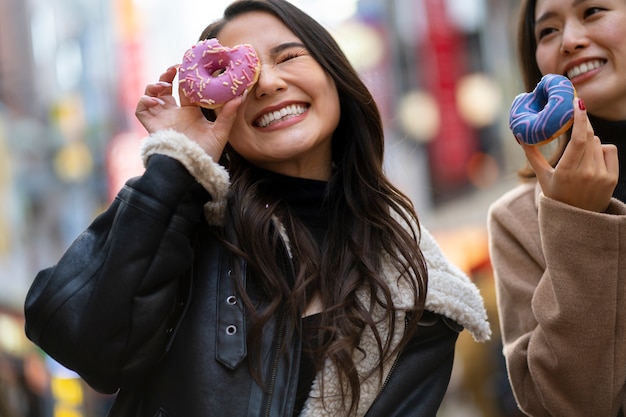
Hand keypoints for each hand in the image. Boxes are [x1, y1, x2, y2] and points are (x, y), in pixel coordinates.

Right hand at [135, 65, 243, 160]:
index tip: (190, 65)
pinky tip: (156, 101)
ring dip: (154, 85)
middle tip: (175, 67)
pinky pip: (141, 110)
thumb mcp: (220, 132)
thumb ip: (229, 114)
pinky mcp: (152, 126)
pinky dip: (144, 101)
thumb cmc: (207, 154)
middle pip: (166, 88)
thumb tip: (241, 95)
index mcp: (190, 112)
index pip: (186, 89)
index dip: (186, 76)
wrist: (192, 170)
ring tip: (163, 84)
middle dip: (168, 74)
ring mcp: (162, 119)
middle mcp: (175, 114)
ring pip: (151, 95)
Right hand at [520, 98, 617, 212]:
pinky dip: (602, 150)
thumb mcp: (542, 177)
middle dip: (583, 128)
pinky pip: (609, 150)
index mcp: (566, 172)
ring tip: (580, 156)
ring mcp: (601, 176)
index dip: (580, 118)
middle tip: (577, 115)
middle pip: (590, 137)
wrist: (577, 220)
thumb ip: (532, 156)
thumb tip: (520, 136)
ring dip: (590, 142)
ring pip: (599, 143)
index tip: (578, 102)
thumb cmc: (556, 195)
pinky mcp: (612, 178)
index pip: (579, 139)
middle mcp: (586, 174)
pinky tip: (593, 161)